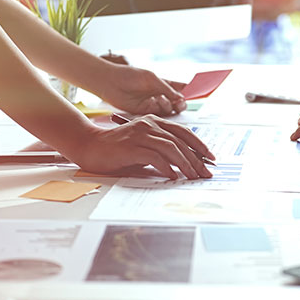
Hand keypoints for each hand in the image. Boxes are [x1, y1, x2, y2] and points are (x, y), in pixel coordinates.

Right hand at [73, 115, 214, 179]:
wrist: (89, 146)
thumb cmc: (117, 149)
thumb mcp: (143, 146)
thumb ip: (160, 150)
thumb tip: (184, 164)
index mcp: (154, 122)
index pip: (184, 132)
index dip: (199, 145)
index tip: (210, 158)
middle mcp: (149, 124)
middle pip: (180, 142)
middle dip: (196, 159)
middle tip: (206, 173)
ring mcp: (140, 134)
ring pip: (171, 148)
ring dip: (185, 164)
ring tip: (193, 177)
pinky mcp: (132, 146)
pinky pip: (155, 157)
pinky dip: (167, 167)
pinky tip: (173, 177)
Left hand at [100, 65, 187, 115]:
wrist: (111, 83)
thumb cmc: (130, 76)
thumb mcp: (152, 79)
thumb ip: (167, 89)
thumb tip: (180, 98)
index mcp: (163, 84)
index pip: (181, 88)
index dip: (189, 90)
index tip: (198, 91)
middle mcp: (160, 95)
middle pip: (177, 102)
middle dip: (181, 103)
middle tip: (180, 103)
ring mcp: (153, 104)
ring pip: (169, 110)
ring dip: (168, 105)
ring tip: (160, 98)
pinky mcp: (145, 112)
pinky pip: (158, 114)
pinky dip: (158, 108)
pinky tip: (153, 101)